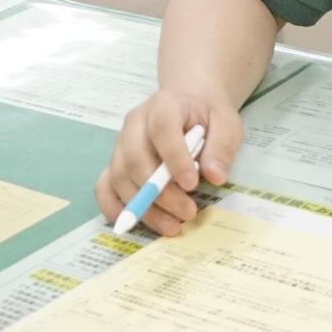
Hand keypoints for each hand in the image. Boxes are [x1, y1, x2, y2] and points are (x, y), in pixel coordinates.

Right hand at [95, 86, 244, 236]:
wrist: (190, 106)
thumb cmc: (207, 115)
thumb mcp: (227, 123)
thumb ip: (222, 147)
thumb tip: (215, 176)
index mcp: (164, 105)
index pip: (162, 128)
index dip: (174, 158)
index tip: (192, 184)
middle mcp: (135, 123)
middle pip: (135, 158)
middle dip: (160, 192)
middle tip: (188, 212)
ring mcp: (121, 144)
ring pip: (120, 177)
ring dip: (144, 207)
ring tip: (173, 226)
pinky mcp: (115, 163)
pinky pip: (104, 187)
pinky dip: (114, 208)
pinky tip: (135, 224)